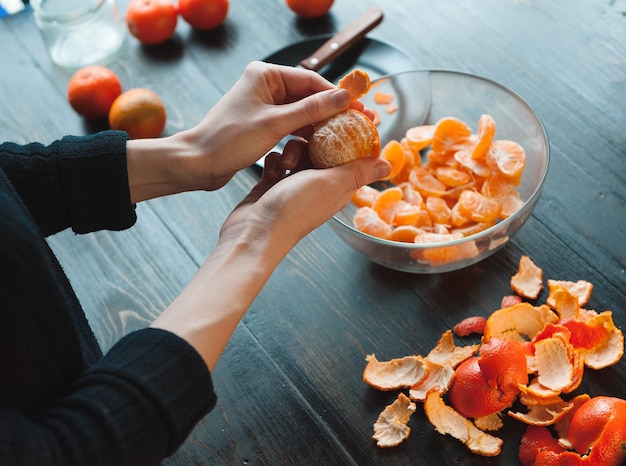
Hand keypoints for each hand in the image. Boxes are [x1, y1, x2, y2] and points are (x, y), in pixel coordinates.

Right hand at [151, 140, 389, 370]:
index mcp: (339, 186)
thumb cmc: (293, 210)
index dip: (350, 136)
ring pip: (299, 152)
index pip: (352, 155)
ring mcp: (296, 185)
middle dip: (314, 141)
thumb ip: (358, 171)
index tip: (343, 118)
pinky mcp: (275, 184)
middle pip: (324, 149)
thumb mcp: (331, 184)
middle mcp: (320, 185)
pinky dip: (275, 160)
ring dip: (292, 151)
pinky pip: (279, 161)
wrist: (253, 231)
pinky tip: (271, 168)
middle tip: (307, 140)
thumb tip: (388, 165)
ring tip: (285, 163)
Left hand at [176, 61, 365, 190]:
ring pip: (301, 113)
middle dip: (333, 112)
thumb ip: (311, 110)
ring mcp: (264, 105)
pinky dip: (305, 135)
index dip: (338, 96)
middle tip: (360, 123)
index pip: (311, 81)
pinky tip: (322, 145)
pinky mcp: (263, 124)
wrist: (199, 162)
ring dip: (320, 125)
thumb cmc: (230, 140)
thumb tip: (343, 97)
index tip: (360, 108)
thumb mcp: (275, 124)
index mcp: (265, 75)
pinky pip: (291, 125)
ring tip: (346, 136)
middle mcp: (266, 86)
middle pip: (309, 96)